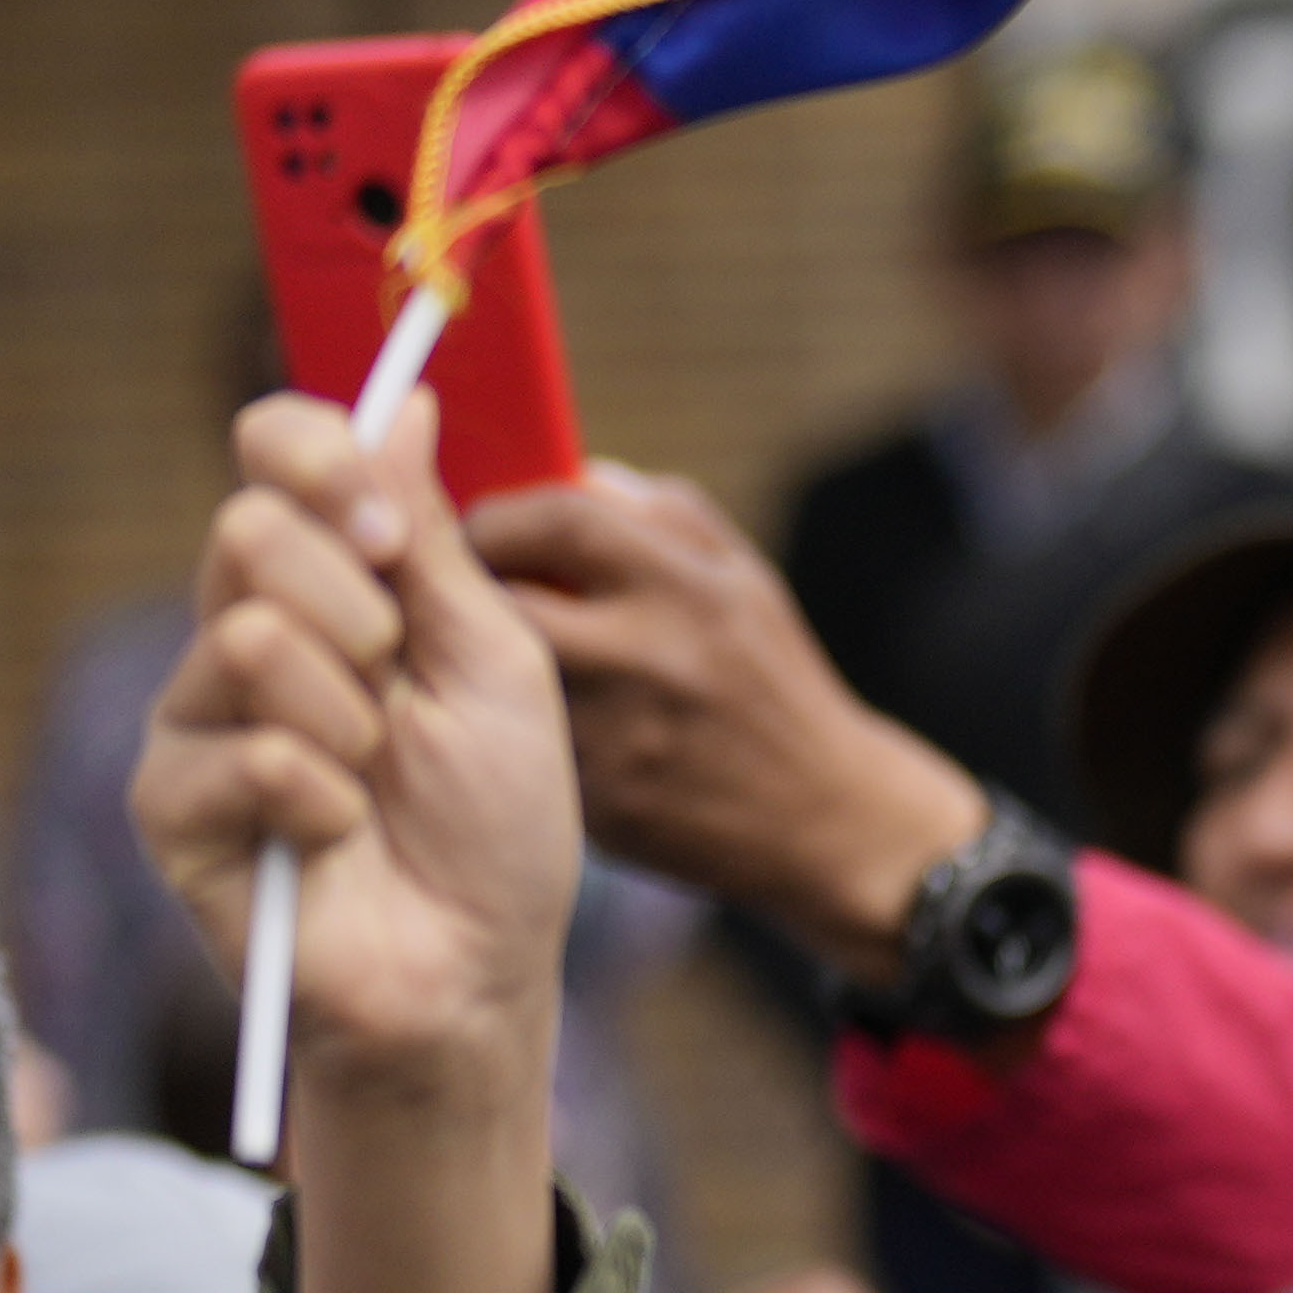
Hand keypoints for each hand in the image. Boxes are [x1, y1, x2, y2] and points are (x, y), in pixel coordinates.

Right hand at [139, 391, 584, 1113]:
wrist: (473, 969)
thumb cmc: (500, 825)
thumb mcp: (497, 663)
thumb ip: (434, 540)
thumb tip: (403, 398)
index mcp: (333, 583)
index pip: (275, 455)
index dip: (316, 458)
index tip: (385, 529)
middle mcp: (248, 631)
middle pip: (248, 528)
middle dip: (357, 610)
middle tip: (398, 687)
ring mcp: (197, 715)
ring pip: (247, 636)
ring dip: (351, 719)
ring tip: (376, 785)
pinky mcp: (168, 802)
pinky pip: (242, 753)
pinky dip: (321, 801)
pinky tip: (335, 843)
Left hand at [467, 468, 992, 982]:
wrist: (826, 821)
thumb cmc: (774, 685)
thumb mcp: (745, 583)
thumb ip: (661, 517)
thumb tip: (568, 472)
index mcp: (694, 589)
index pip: (558, 518)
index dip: (498, 515)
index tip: (480, 528)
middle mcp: (651, 657)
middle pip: (503, 599)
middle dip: (470, 588)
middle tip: (465, 593)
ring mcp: (619, 735)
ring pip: (499, 675)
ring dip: (484, 659)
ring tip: (497, 659)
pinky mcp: (596, 799)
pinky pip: (521, 740)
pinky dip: (514, 725)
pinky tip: (534, 731)